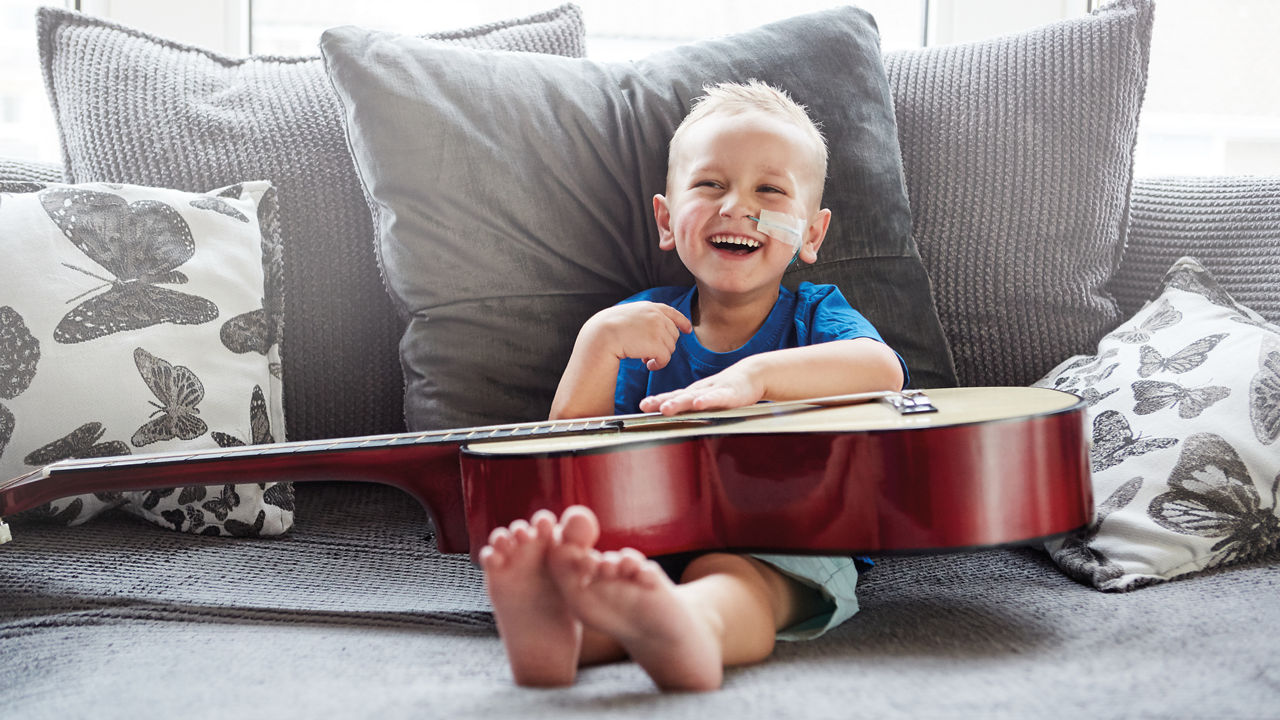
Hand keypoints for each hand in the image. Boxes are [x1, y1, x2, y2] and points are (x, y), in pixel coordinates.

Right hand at [581, 302, 692, 370]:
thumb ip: (644, 318)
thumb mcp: (628, 315)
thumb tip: (657, 331)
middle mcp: (656, 316)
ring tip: (644, 358)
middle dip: (664, 344)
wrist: (601, 336)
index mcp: (649, 307)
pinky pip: (665, 358)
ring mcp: (658, 329)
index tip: (687, 329)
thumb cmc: (609, 329)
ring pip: (670, 347)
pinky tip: (648, 365)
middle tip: (649, 352)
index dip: (682, 322)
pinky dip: (658, 364)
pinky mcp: (656, 344)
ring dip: (659, 355)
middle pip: (673, 334)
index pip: (672, 313)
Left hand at [639, 361, 763, 415]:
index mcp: (694, 393)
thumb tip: (670, 414)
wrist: (752, 374)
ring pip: (694, 397)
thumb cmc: (727, 388)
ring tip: (666, 407)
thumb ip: (690, 405)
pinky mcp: (730, 394)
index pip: (672, 396)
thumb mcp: (705, 397)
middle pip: (678, 397)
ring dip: (679, 402)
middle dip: (661, 402)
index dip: (657, 401)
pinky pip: (717, 398)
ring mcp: (714, 391)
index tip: (642, 405)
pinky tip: (699, 404)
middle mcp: (700, 391)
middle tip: (646, 406)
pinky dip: (707, 401)